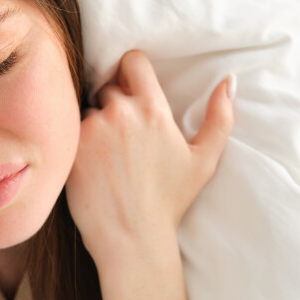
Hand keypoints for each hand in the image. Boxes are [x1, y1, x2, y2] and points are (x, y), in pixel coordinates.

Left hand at [65, 50, 234, 270]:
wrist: (133, 239)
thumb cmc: (170, 201)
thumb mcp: (205, 159)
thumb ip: (220, 116)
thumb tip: (229, 81)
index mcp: (153, 109)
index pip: (132, 61)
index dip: (132, 71)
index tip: (134, 89)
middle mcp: (119, 112)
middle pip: (108, 86)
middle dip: (115, 102)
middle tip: (125, 135)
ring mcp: (91, 128)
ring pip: (88, 109)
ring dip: (96, 123)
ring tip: (108, 155)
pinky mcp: (69, 147)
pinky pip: (69, 130)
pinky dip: (78, 142)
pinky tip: (92, 165)